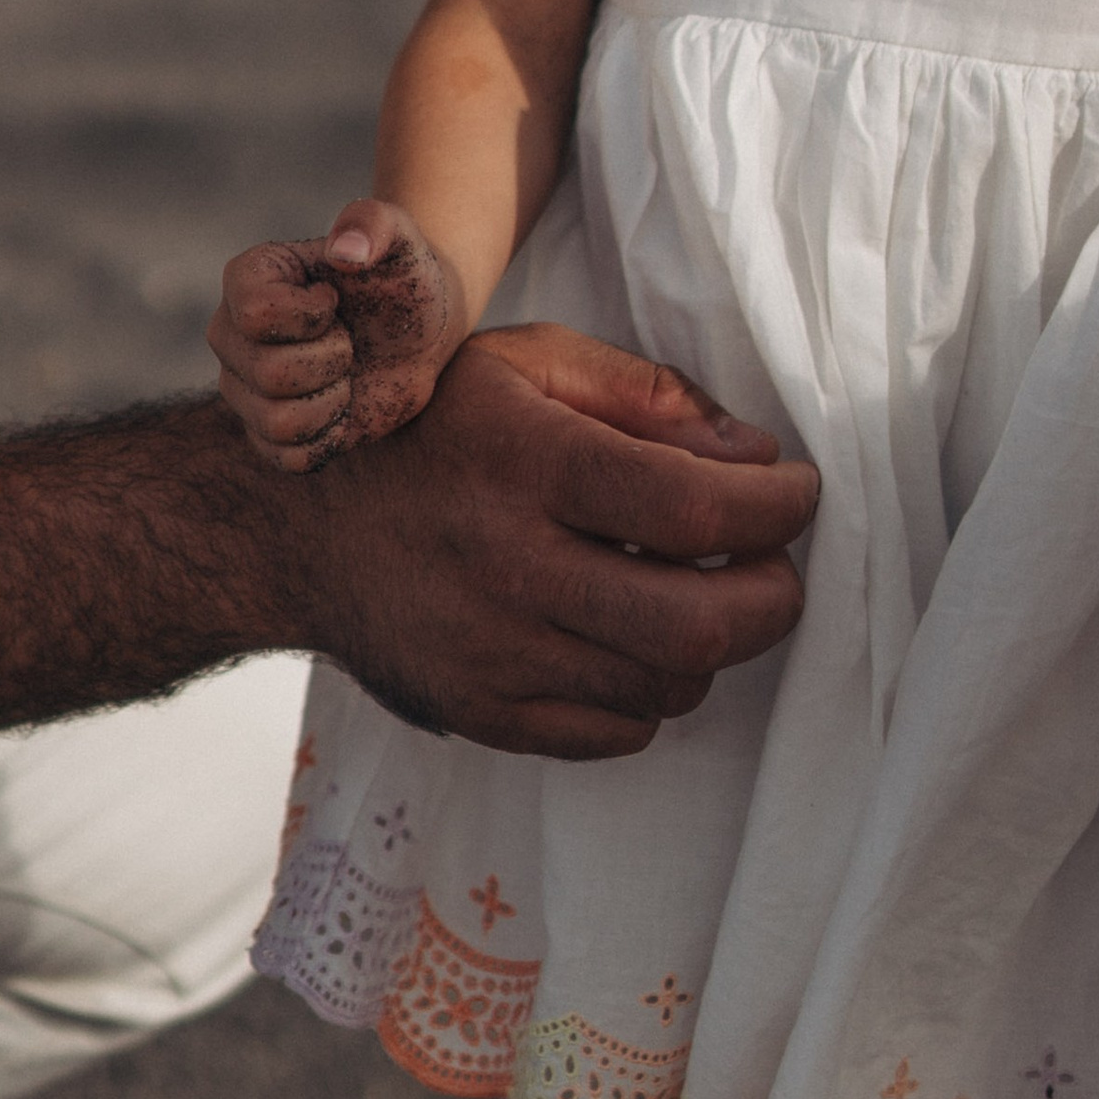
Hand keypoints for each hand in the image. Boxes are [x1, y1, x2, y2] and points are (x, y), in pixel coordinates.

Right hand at [210, 198, 464, 471]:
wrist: (420, 329)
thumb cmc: (402, 274)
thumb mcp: (399, 236)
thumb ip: (374, 223)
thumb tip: (346, 251)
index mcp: (246, 279)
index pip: (255, 314)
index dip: (311, 315)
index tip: (337, 299)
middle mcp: (230, 334)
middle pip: (269, 373)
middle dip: (333, 359)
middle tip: (351, 339)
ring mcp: (243, 387)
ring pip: (277, 421)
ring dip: (333, 400)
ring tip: (348, 372)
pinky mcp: (265, 434)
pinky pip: (289, 458)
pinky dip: (330, 437)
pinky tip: (344, 406)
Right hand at [272, 321, 819, 758]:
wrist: (298, 525)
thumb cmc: (434, 427)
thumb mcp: (528, 364)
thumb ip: (646, 395)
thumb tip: (752, 453)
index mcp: (528, 461)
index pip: (694, 507)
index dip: (776, 505)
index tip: (800, 490)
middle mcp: (510, 566)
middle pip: (696, 624)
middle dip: (774, 598)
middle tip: (780, 566)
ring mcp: (493, 655)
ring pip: (665, 686)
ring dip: (715, 645)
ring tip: (707, 595)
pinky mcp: (481, 714)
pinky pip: (613, 734)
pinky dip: (653, 694)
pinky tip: (639, 640)